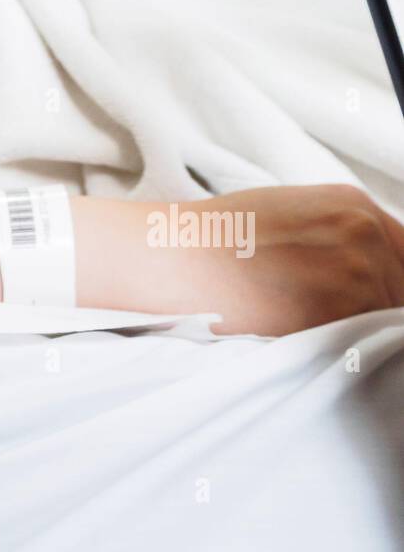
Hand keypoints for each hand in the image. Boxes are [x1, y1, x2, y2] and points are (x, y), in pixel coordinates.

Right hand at [80, 185, 403, 334]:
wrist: (171, 259)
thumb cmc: (208, 240)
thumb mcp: (282, 213)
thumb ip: (329, 235)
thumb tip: (350, 267)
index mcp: (351, 204)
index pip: (400, 253)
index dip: (386, 282)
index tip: (367, 302)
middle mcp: (363, 231)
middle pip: (398, 285)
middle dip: (373, 307)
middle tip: (329, 323)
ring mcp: (356, 270)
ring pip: (384, 315)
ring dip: (357, 330)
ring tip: (313, 333)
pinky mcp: (338, 310)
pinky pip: (362, 339)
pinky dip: (342, 347)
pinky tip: (307, 341)